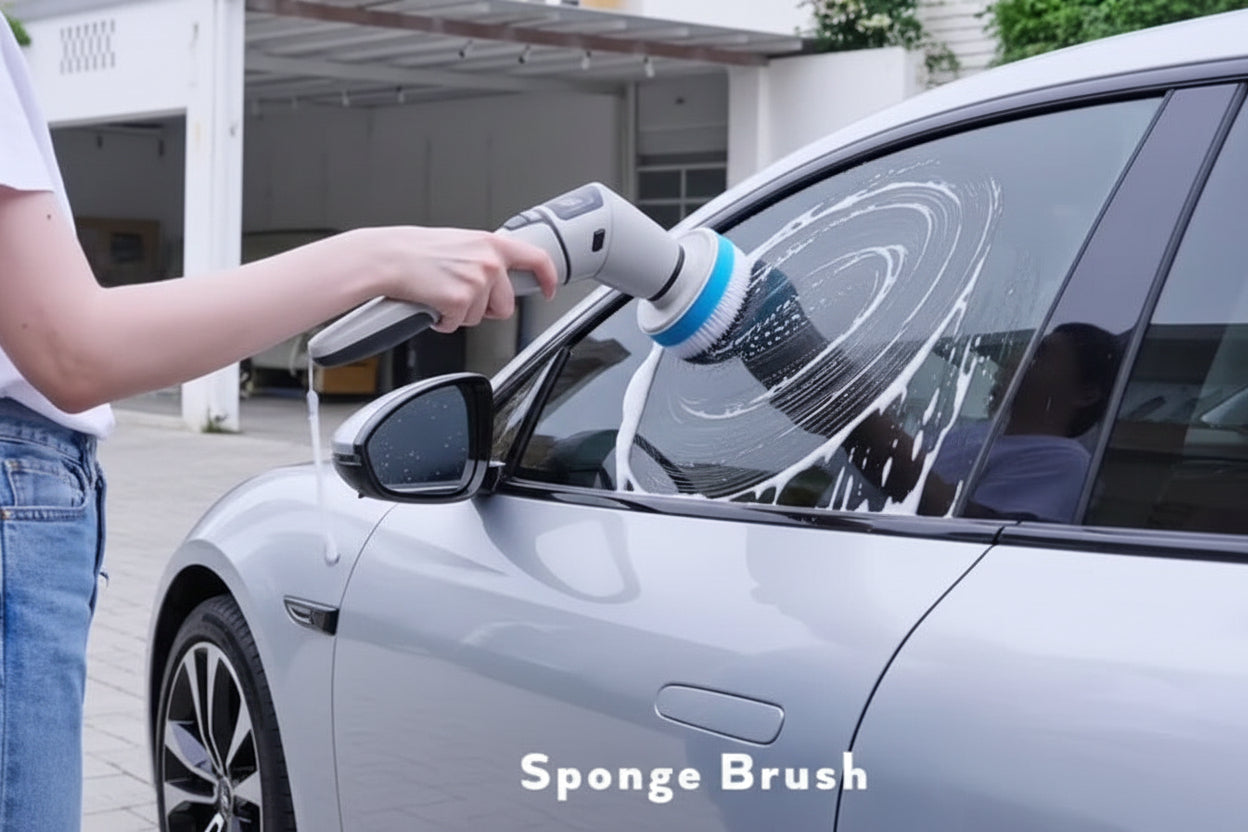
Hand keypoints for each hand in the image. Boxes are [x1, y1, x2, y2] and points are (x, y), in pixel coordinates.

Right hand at [375, 227, 558, 333]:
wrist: (387, 258)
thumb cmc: (416, 252)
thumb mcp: (460, 244)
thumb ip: (484, 257)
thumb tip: (498, 277)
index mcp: (491, 244)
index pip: (536, 258)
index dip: (547, 277)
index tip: (548, 290)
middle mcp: (489, 262)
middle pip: (506, 306)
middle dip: (486, 309)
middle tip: (461, 296)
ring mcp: (477, 282)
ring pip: (481, 318)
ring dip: (461, 314)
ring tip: (440, 293)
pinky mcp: (460, 301)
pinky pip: (457, 325)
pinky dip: (442, 321)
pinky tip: (431, 302)